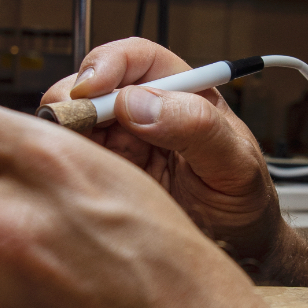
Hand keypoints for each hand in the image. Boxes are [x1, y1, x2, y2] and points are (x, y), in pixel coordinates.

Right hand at [41, 39, 282, 264]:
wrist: (241, 249)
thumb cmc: (246, 202)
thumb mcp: (236, 165)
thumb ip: (197, 129)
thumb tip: (139, 104)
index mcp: (182, 92)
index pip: (137, 58)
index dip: (108, 64)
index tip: (91, 88)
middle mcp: (147, 111)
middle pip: (93, 85)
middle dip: (72, 99)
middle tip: (64, 126)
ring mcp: (122, 142)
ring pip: (75, 121)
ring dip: (63, 133)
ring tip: (65, 154)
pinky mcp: (106, 173)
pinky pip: (73, 159)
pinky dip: (62, 162)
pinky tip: (68, 176)